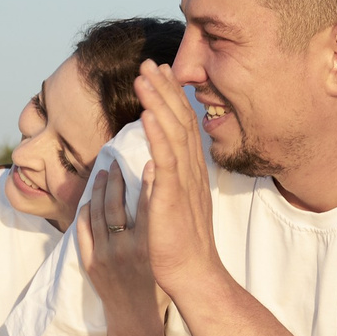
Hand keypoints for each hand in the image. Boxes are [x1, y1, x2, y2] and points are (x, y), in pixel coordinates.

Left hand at [75, 165, 159, 317]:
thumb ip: (162, 232)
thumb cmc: (158, 289)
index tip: (145, 162)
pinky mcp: (90, 263)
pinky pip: (83, 231)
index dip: (146, 180)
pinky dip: (86, 212)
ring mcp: (103, 256)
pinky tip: (90, 200)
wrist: (134, 318)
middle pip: (115, 205)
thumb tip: (164, 199)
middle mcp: (124, 249)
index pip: (145, 205)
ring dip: (99, 191)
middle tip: (115, 163)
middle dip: (115, 180)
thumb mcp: (164, 259)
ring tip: (102, 174)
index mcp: (147, 247)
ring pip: (97, 214)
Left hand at [132, 60, 218, 291]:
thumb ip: (165, 182)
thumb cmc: (179, 244)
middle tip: (151, 63)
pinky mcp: (173, 196)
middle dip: (164, 90)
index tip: (160, 75)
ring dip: (158, 102)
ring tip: (145, 77)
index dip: (171, 98)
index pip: (180, 126)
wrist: (192, 272)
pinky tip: (147, 114)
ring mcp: (184, 182)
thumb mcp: (172, 205)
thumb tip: (154, 163)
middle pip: (179, 120)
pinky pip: (167, 159)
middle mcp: (191, 171)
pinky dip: (158, 134)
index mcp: (189, 172)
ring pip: (173, 133)